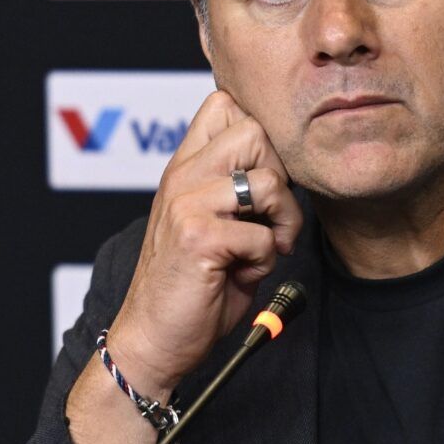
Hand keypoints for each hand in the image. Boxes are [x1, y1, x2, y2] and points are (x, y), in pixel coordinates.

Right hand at [105, 90, 304, 397]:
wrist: (154, 338)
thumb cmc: (193, 286)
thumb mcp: (214, 223)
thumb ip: (239, 189)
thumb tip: (289, 168)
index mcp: (185, 168)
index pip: (225, 105)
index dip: (260, 134)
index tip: (261, 180)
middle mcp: (182, 176)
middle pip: (256, 131)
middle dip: (279, 176)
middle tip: (270, 218)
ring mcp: (186, 203)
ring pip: (268, 181)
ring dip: (282, 220)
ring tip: (264, 248)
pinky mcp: (197, 236)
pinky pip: (263, 234)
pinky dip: (265, 259)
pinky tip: (242, 274)